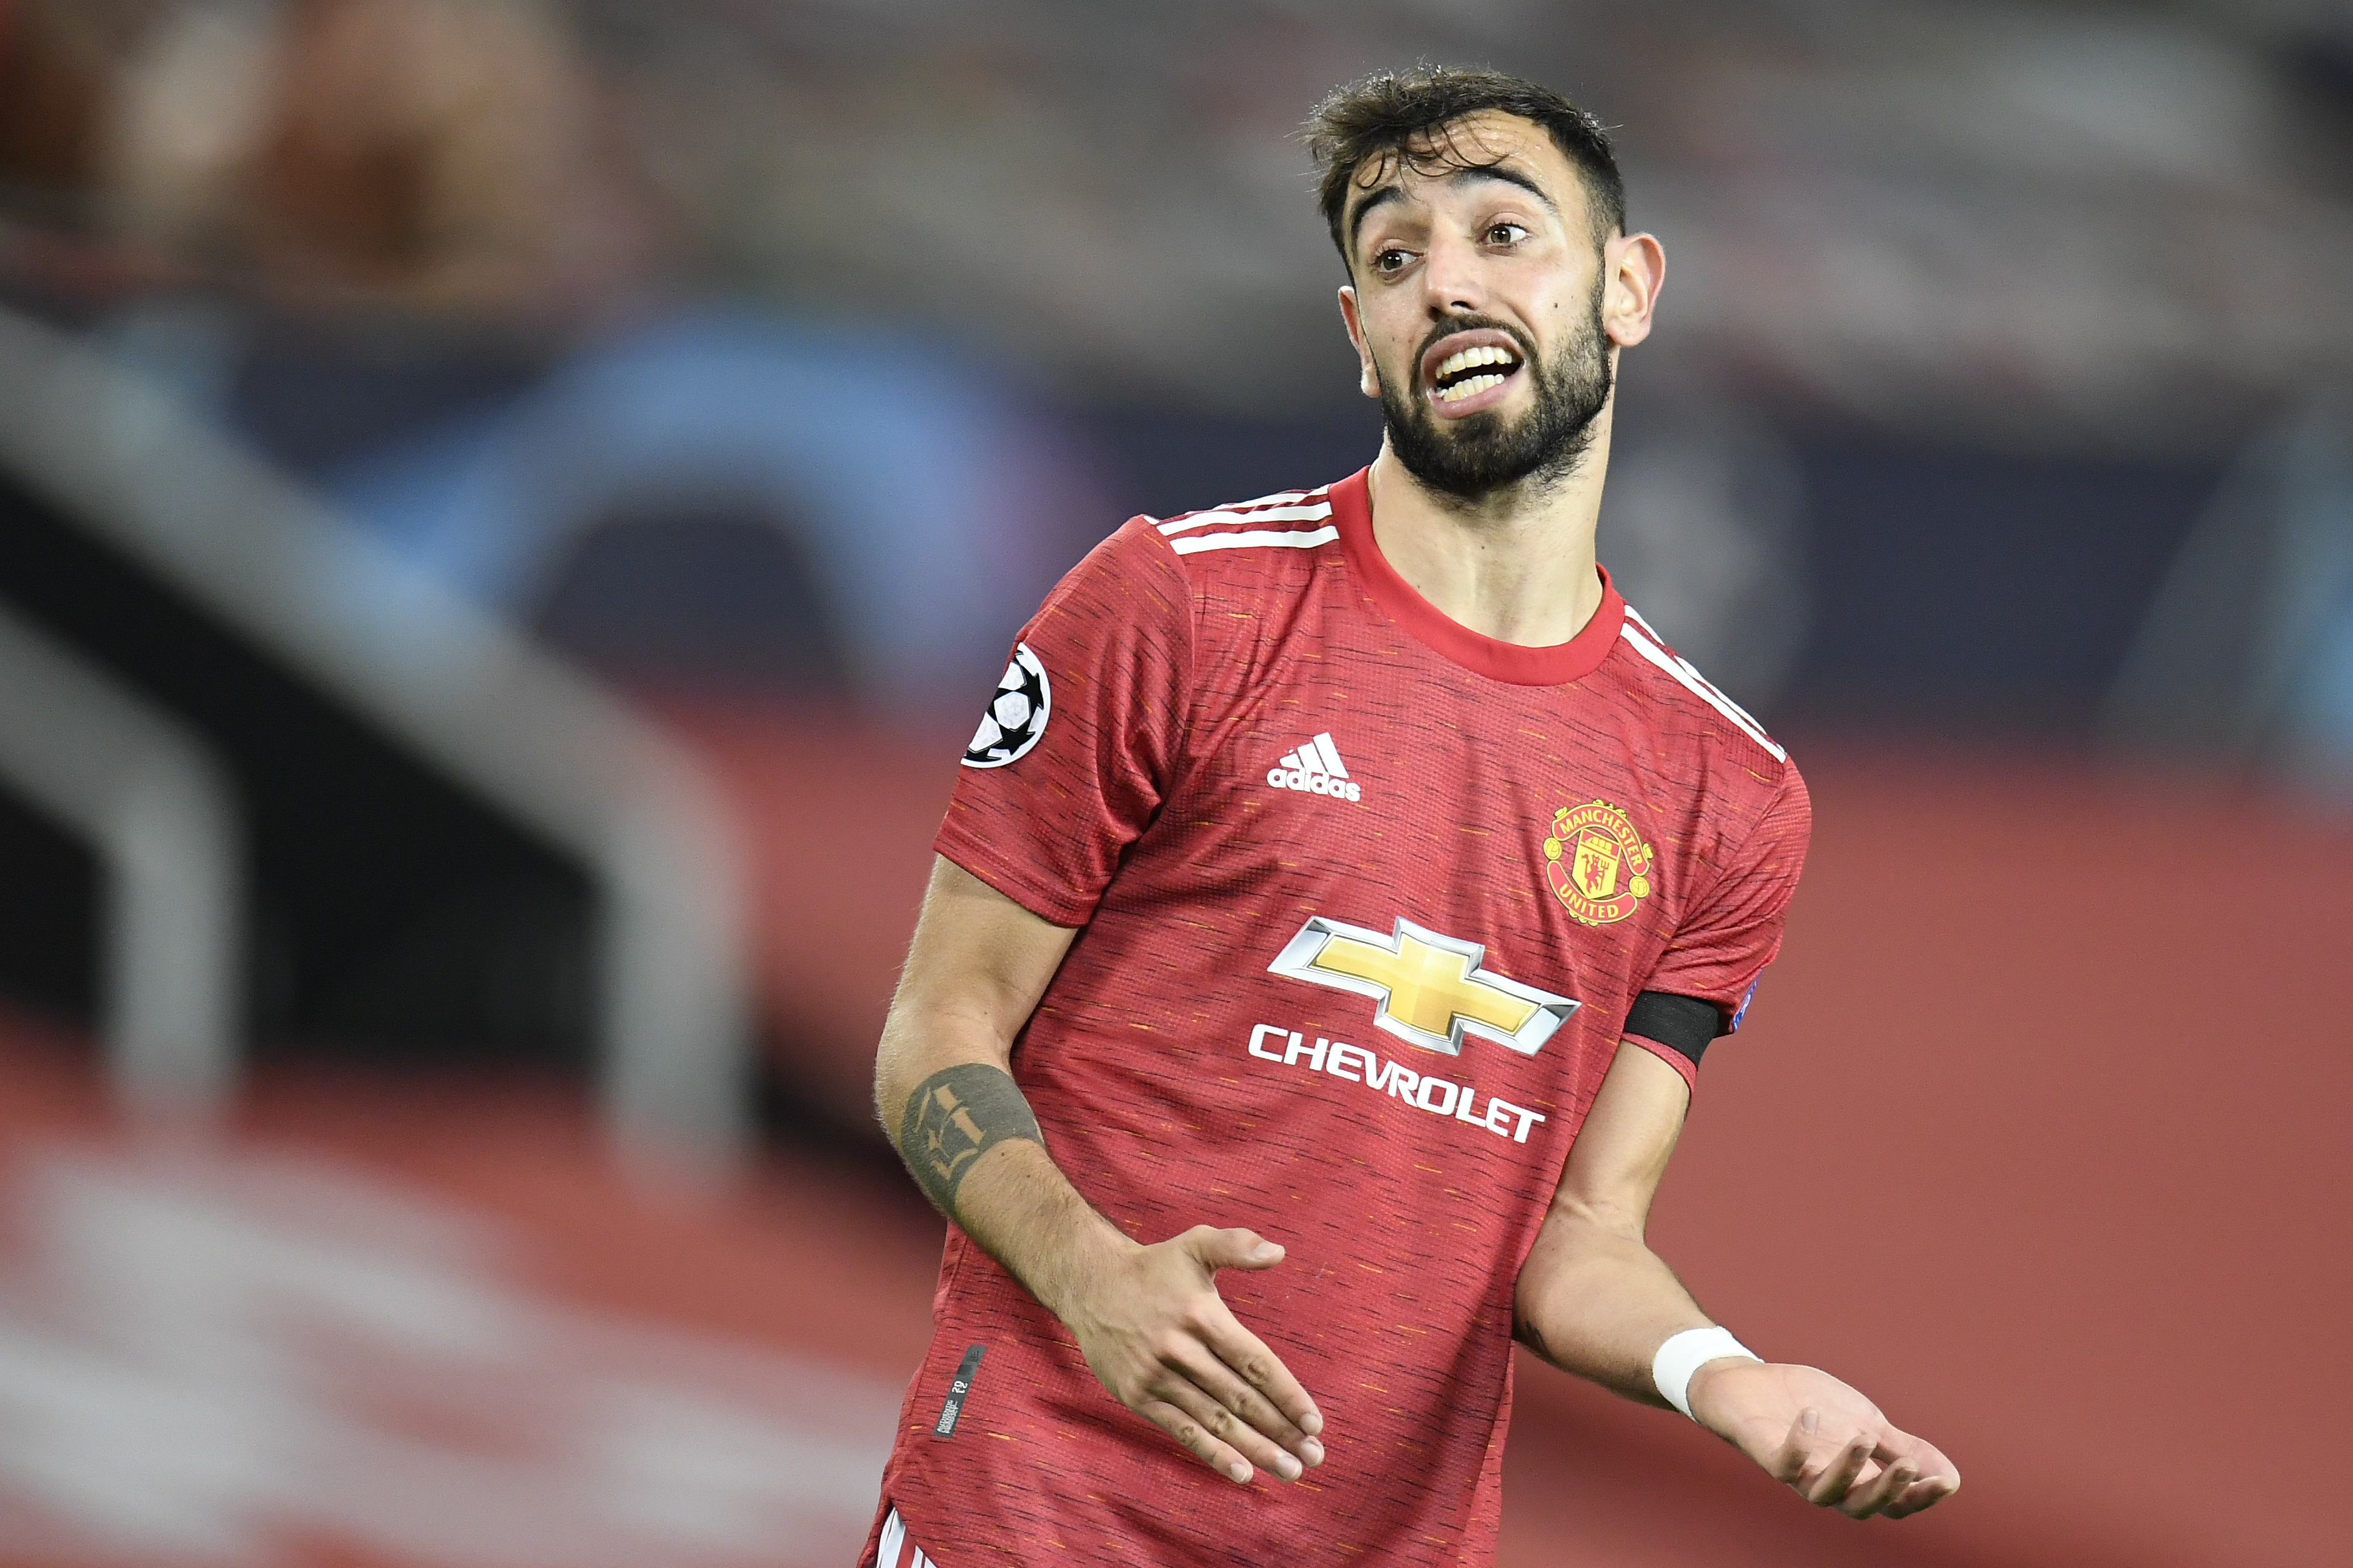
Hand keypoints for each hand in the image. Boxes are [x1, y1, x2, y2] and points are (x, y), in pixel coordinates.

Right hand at [1052, 1224, 1325, 1485]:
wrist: (1088, 1284)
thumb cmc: (1153, 1267)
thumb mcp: (1194, 1243)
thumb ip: (1237, 1245)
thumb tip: (1278, 1252)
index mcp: (1201, 1315)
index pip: (1254, 1362)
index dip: (1286, 1393)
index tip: (1314, 1421)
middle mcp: (1179, 1348)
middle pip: (1240, 1397)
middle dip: (1280, 1429)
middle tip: (1314, 1456)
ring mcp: (1156, 1376)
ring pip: (1215, 1420)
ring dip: (1256, 1449)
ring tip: (1290, 1470)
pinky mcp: (1138, 1396)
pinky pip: (1182, 1429)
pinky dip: (1213, 1453)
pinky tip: (1242, 1473)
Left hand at [1689, 1359, 1959, 1519]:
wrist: (1751, 1382)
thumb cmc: (1812, 1408)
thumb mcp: (1866, 1423)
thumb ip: (1902, 1449)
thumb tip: (1953, 1479)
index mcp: (1857, 1476)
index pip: (1894, 1503)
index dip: (1920, 1498)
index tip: (1946, 1481)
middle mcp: (1827, 1481)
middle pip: (1862, 1507)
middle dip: (1888, 1491)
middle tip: (1908, 1467)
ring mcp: (1795, 1470)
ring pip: (1823, 1493)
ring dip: (1847, 1469)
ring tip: (1862, 1436)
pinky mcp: (1764, 1453)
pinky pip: (1781, 1464)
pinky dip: (1798, 1444)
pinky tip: (1811, 1416)